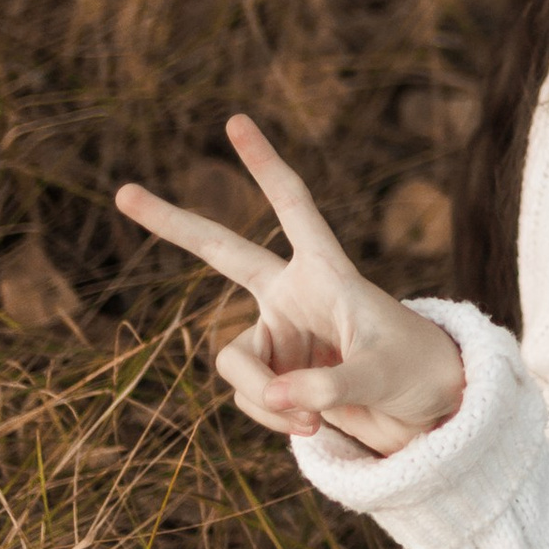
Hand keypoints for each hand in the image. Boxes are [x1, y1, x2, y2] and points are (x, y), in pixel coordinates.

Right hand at [114, 113, 464, 458]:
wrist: (424, 412)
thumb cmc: (414, 373)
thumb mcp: (379, 375)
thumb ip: (325, 386)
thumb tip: (274, 399)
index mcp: (326, 272)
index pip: (293, 207)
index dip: (264, 166)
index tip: (235, 121)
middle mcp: (292, 295)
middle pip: (221, 251)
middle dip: (174, 223)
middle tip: (124, 192)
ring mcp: (277, 334)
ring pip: (233, 360)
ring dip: (260, 396)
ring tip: (310, 419)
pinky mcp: (273, 375)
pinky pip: (250, 397)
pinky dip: (272, 417)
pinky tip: (309, 428)